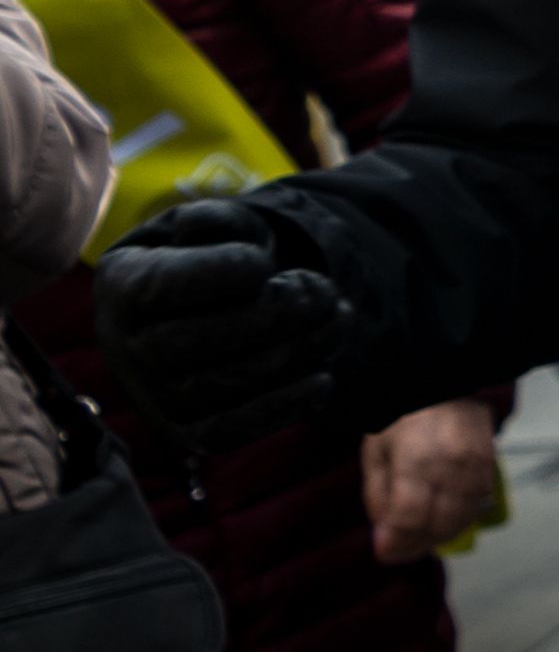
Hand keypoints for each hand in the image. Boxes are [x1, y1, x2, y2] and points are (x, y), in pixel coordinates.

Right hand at [93, 198, 351, 448]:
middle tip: (323, 289)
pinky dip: (284, 407)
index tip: (262, 262)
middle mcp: (128, 348)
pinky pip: (231, 430)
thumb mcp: (214, 229)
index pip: (166, 285)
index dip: (225, 272)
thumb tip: (200, 223)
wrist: (205, 316)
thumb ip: (214, 219)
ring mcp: (155, 397)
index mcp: (124, 288)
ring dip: (299, 350)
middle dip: (279, 311)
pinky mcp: (187, 433)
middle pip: (204, 339)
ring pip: (228, 383)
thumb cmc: (213, 260)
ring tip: (340, 318)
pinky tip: (324, 378)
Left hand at [362, 399, 500, 562]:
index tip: (384, 552)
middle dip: (418, 544)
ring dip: (441, 535)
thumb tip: (384, 536)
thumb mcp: (375, 452)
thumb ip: (378, 496)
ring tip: (422, 534)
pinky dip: (461, 517)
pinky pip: (478, 502)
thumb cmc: (402, 414)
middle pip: (439, 524)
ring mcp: (475, 465)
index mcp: (414, 461)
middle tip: (401, 548)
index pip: (409, 518)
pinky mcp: (490, 462)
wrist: (443, 378)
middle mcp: (449, 466)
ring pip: (463, 518)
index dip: (396, 543)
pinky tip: (444, 515)